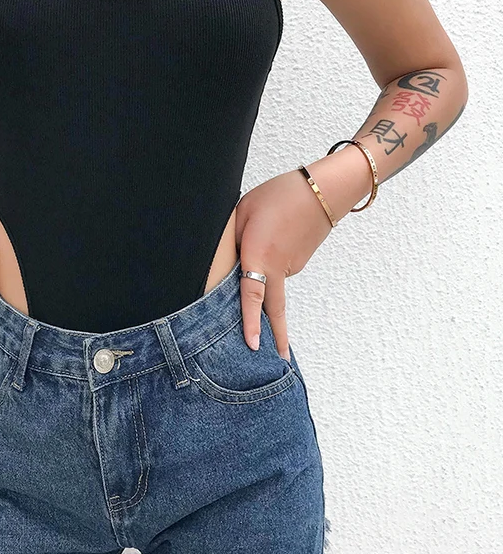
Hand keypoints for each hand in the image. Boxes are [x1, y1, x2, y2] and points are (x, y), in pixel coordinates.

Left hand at [234, 168, 333, 360]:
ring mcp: (292, 266)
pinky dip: (272, 264)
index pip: (252, 295)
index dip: (251, 322)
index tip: (254, 346)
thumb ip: (233, 240)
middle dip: (276, 336)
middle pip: (275, 309)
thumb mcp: (242, 212)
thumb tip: (230, 263)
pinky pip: (280, 269)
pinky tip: (274, 238)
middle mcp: (278, 267)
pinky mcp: (299, 261)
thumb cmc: (277, 196)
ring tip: (262, 247)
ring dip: (263, 280)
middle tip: (279, 363)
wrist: (323, 190)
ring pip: (271, 281)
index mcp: (260, 255)